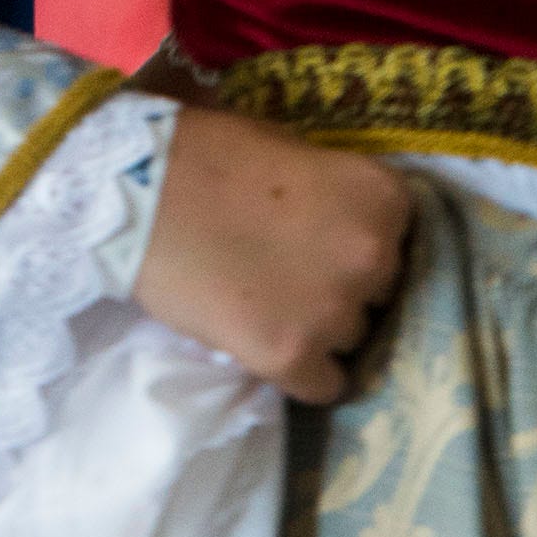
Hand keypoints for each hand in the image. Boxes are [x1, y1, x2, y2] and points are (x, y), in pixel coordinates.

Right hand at [133, 105, 412, 402]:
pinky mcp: (290, 357)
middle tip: (293, 273)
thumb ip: (338, 192)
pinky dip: (303, 373)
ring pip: (351, 338)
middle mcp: (374, 257)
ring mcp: (334, 313)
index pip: (400, 242)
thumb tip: (351, 223)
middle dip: (344, 285)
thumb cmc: (209, 155)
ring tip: (269, 306)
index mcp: (383, 198)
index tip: (327, 243)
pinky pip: (324, 386)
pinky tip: (270, 347)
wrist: (136, 194)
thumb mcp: (295, 150)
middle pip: (380, 293)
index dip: (361, 243)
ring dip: (320, 327)